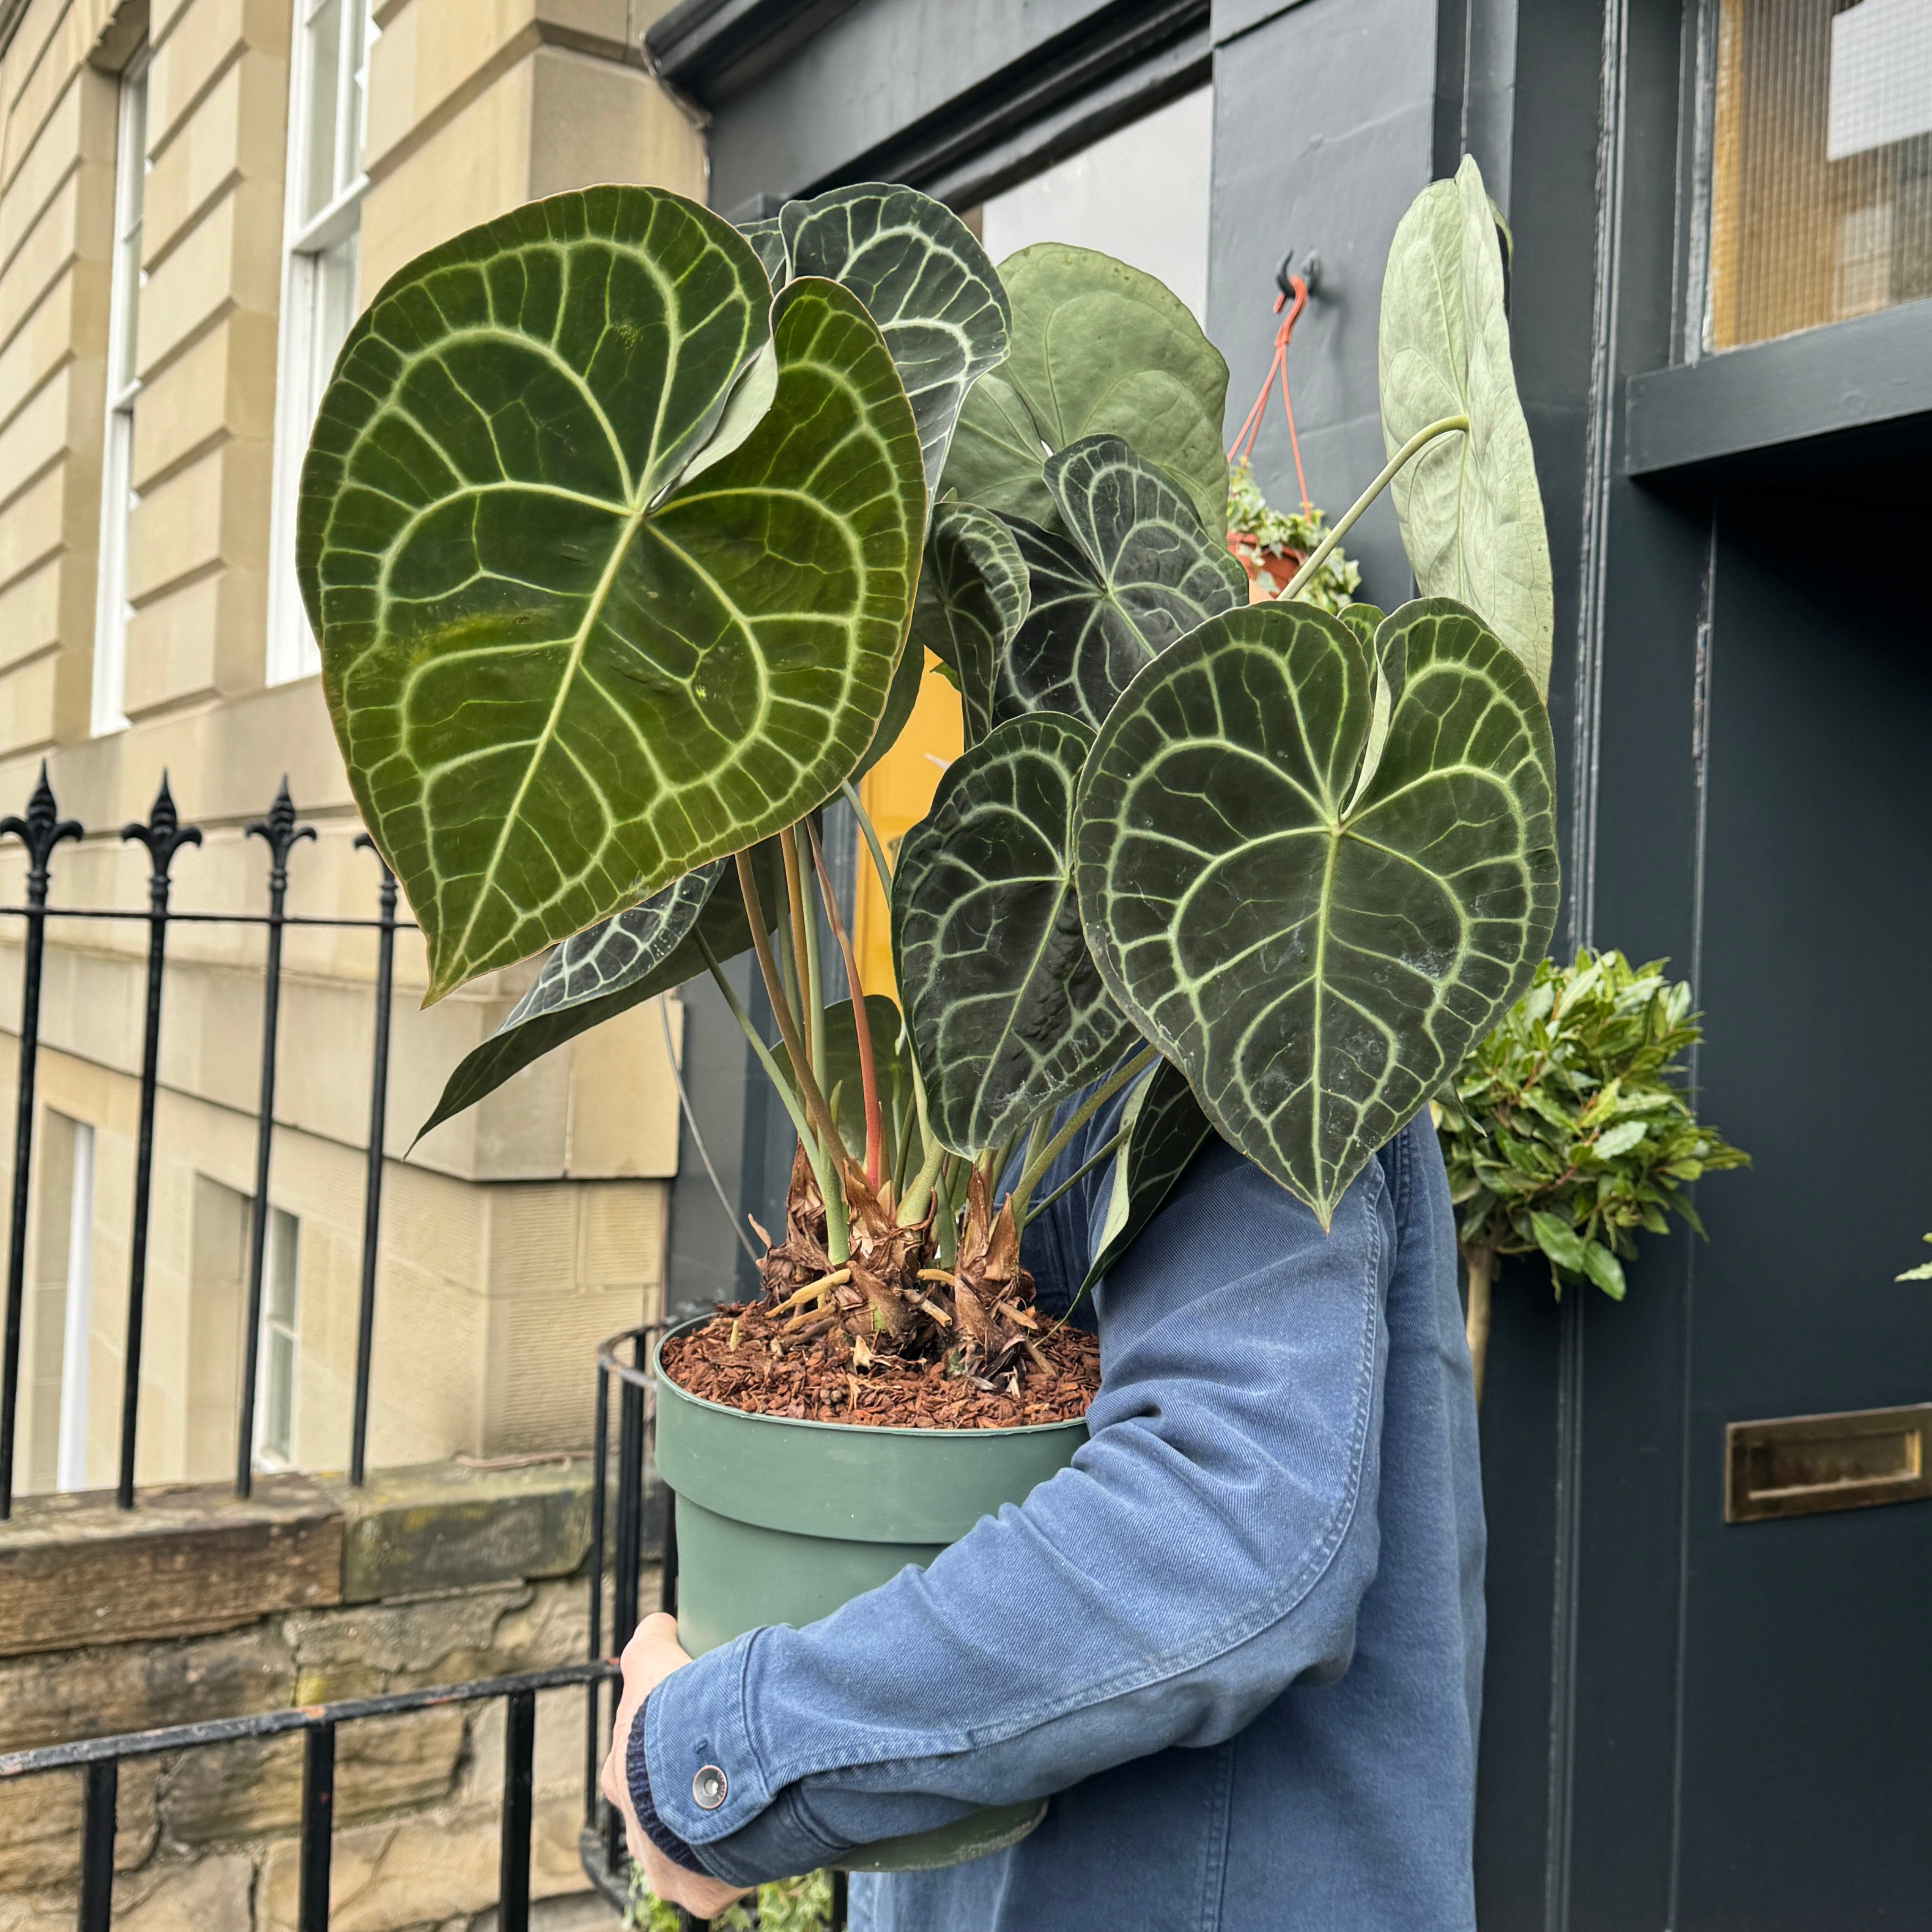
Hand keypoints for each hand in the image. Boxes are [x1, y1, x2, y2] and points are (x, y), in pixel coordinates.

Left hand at [600, 1613, 754, 1920]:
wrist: (704, 1774)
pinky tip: (763, 1839)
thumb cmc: (672, 1717)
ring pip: (688, 1854)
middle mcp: (634, 1830)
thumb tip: (659, 1621)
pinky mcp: (699, 1892)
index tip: (697, 1739)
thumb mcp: (654, 1661)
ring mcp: (664, 1868)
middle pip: (660, 1816)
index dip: (664, 1752)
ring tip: (750, 1808)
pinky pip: (724, 1880)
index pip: (635, 1767)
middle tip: (728, 1775)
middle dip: (686, 1800)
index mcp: (620, 1777)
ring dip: (713, 1836)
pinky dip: (743, 1861)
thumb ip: (649, 1640)